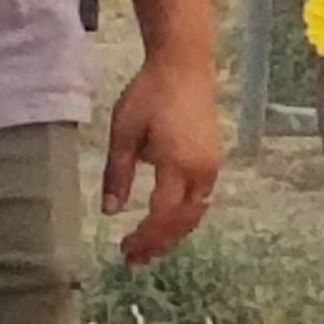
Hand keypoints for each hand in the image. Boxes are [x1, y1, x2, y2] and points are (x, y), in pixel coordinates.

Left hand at [103, 54, 220, 266]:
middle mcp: (201, 171)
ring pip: (195, 213)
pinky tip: (165, 220)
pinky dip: (183, 216)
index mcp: (178, 165)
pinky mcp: (213, 158)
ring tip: (148, 247)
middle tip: (134, 259)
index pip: (162, 216)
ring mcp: (212, 165)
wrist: (184, 65)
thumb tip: (109, 211)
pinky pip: (201, 199)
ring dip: (172, 233)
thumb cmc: (149, 94)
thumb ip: (117, 174)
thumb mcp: (123, 133)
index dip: (145, 237)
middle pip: (183, 221)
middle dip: (159, 243)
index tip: (124, 250)